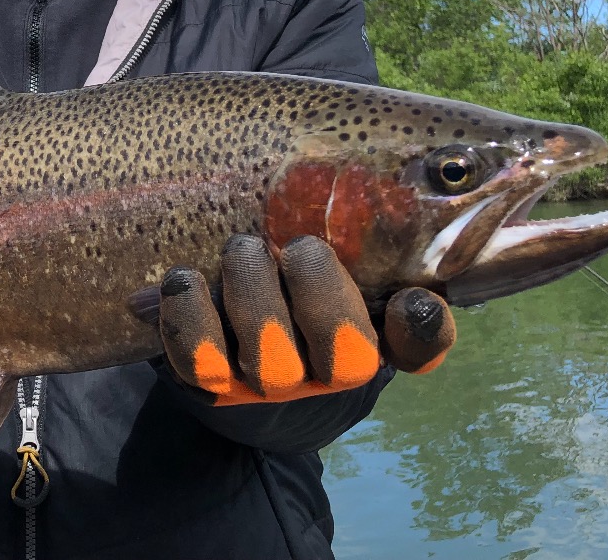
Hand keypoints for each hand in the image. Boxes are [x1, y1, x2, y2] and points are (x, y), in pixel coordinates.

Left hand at [160, 234, 454, 405]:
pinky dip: (188, 309)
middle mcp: (327, 376)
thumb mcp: (341, 284)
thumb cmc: (301, 314)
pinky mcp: (211, 386)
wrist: (246, 398)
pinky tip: (186, 280)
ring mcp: (269, 387)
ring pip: (270, 352)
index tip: (412, 297)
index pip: (419, 343)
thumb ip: (366, 255)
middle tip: (292, 247)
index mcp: (375, 344)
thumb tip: (389, 207)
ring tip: (240, 251)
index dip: (421, 324)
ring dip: (251, 285)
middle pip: (342, 346)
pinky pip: (198, 356)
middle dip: (313, 277)